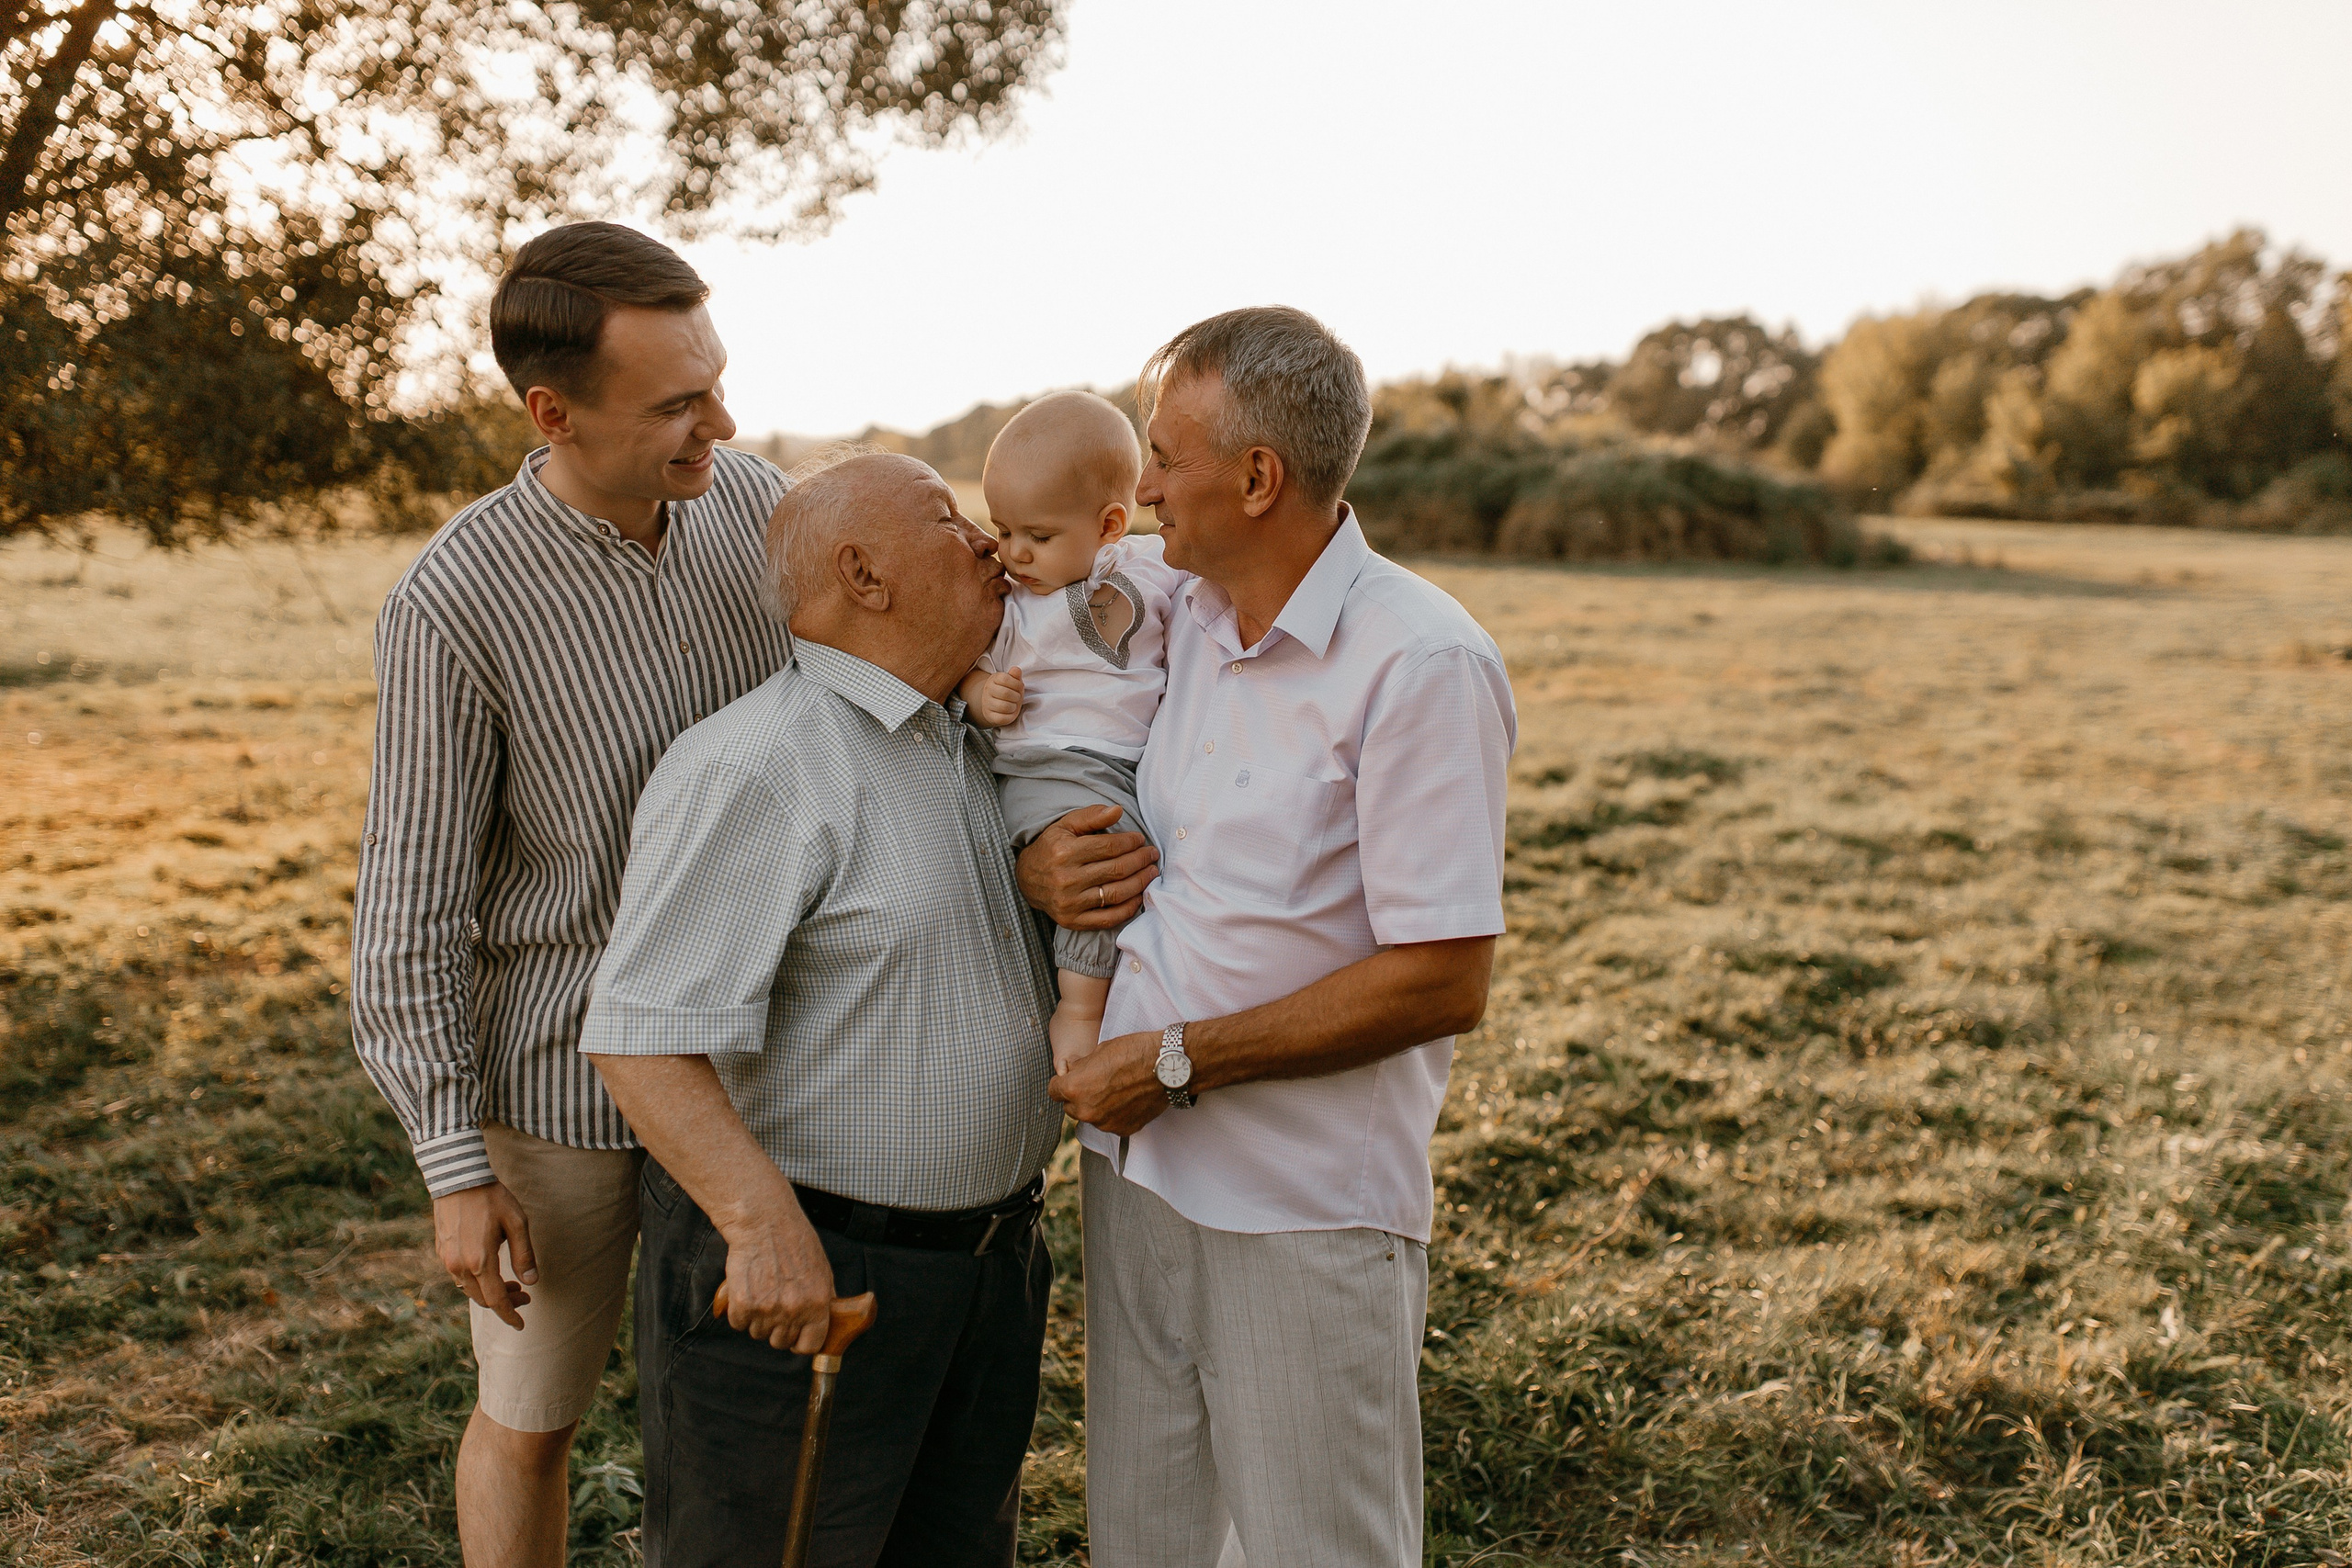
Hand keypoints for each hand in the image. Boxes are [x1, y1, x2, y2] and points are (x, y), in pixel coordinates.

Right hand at [434, 1180, 536, 1330]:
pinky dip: (475, 1281)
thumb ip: (524, 1255)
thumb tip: (532, 1282)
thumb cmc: (492, 1198)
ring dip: (488, 1292)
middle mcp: (459, 1265)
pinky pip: (458, 1276)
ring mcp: (447, 1259)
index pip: (496, 1300)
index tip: (521, 1324)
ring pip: (468, 1289)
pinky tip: (489, 1271)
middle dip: (503, 1303)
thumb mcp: (516, 1223)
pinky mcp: (441, 1251)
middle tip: (523, 1296)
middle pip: (481, 1298)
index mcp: (480, 1261)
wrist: (458, 1178)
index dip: (510, 1315)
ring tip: (510, 1284)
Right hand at [714, 1195, 837, 1353]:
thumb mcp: (822, 1270)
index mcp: (818, 1303)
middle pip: (780, 1342)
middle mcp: (794, 1310)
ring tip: (761, 1292)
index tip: (794, 1337)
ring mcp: (767, 1309)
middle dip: (777, 1329)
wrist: (764, 1223)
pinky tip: (746, 1290)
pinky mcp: (743, 1304)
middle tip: (774, 1306)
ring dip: (757, 1319)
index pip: (810, 1345)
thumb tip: (826, 1322)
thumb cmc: (794, 1242)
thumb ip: (823, 1300)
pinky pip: (738, 1323)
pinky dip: (739, 1312)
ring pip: (758, 1333)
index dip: (800, 1342)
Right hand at [974, 668, 1024, 727]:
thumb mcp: (1011, 680)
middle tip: (1017, 697)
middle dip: (1017, 696)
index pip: (1005, 679)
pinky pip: (1002, 719)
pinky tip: (1010, 712)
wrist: (993, 702)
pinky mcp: (989, 716)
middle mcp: (987, 691)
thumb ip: (1015, 675)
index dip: (1017, 684)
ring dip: (1014, 706)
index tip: (1019, 687)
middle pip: (1006, 693)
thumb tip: (1016, 670)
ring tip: (1014, 704)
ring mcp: (987, 704)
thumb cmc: (1007, 689)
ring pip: (1004, 707)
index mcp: (993, 679)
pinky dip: (1010, 716)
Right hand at [1016, 805, 1158, 928]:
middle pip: (1117, 870)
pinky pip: (1108, 919)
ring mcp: (1069, 903)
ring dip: (1140, 883)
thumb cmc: (1052, 848)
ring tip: (1151, 872)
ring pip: (1116, 894)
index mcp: (1064, 852)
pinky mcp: (1072, 921)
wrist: (1027, 879)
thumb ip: (1092, 816)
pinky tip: (1139, 896)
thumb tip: (1118, 810)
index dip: (1130, 843)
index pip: (1109, 847)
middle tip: (1152, 855)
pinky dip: (1128, 909)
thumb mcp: (1066, 825)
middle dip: (1141, 861)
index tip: (1140, 840)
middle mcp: (1066, 879)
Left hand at [1049, 1030, 1170, 1135]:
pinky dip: (1115, 1114)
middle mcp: (1087, 1111)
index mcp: (1075, 1089)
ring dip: (1097, 1106)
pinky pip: (1111, 1123)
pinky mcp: (1124, 1129)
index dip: (1061, 1083)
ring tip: (1115, 1090)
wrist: (1167, 1066)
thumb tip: (1072, 1071)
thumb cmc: (1135, 1052)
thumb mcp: (1099, 1051)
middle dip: (1078, 1096)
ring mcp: (1106, 1123)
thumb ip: (1080, 1067)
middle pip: (1071, 1107)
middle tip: (1095, 1083)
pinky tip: (1127, 1099)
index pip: (1053, 1091)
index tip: (1069, 1078)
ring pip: (1091, 1116)